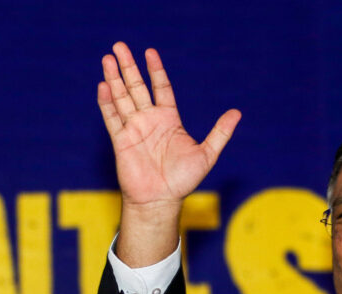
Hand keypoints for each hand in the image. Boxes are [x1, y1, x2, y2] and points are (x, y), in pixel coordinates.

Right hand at [97, 42, 240, 208]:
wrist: (161, 201)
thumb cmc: (183, 181)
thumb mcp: (207, 154)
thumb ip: (220, 133)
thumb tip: (237, 113)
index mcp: (169, 119)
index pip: (160, 87)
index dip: (156, 70)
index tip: (150, 52)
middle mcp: (149, 120)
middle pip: (137, 87)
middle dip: (128, 66)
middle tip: (119, 46)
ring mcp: (134, 129)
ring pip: (122, 98)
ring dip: (114, 78)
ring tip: (107, 58)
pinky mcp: (121, 141)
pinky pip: (112, 117)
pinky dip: (107, 102)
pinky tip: (104, 85)